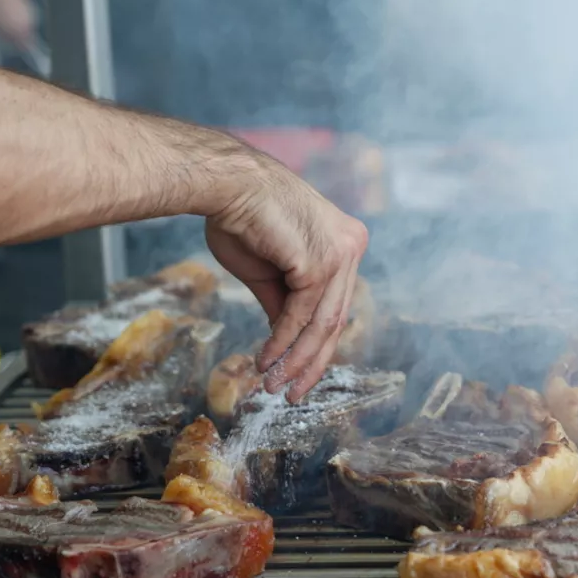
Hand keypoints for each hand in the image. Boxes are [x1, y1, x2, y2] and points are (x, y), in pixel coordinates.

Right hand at [204, 158, 368, 402]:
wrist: (226, 184)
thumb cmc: (243, 217)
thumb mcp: (270, 272)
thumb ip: (285, 304)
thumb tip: (287, 342)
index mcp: (346, 245)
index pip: (336, 304)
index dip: (318, 344)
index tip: (300, 373)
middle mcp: (352, 247)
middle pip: (335, 319)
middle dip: (312, 362)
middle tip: (292, 393)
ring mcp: (340, 254)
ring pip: (322, 323)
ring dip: (295, 359)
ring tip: (274, 384)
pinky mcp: (320, 262)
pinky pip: (302, 315)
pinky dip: (283, 342)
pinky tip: (266, 361)